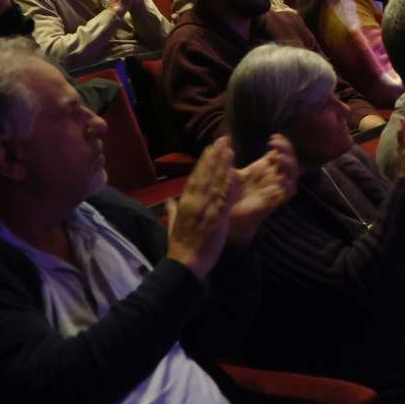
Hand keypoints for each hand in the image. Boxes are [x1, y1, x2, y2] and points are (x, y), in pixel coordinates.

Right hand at [163, 138, 238, 279]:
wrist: (184, 264)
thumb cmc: (180, 247)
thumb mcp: (173, 226)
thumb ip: (172, 212)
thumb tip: (169, 203)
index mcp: (185, 203)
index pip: (195, 177)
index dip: (204, 161)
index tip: (211, 147)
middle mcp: (194, 202)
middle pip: (205, 174)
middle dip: (214, 156)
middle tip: (223, 139)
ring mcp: (205, 209)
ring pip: (215, 183)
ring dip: (223, 165)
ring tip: (230, 149)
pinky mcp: (216, 219)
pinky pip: (224, 199)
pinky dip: (228, 186)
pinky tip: (235, 173)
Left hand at [227, 137, 296, 246]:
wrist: (226, 216)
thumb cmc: (228, 193)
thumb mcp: (227, 171)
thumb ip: (227, 156)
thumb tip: (224, 138)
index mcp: (264, 167)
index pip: (281, 152)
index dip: (282, 143)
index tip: (272, 137)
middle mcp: (273, 176)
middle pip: (291, 159)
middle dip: (287, 148)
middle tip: (275, 143)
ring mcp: (275, 188)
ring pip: (294, 173)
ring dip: (290, 163)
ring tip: (279, 157)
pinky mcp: (275, 200)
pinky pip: (289, 192)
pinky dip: (288, 184)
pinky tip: (280, 179)